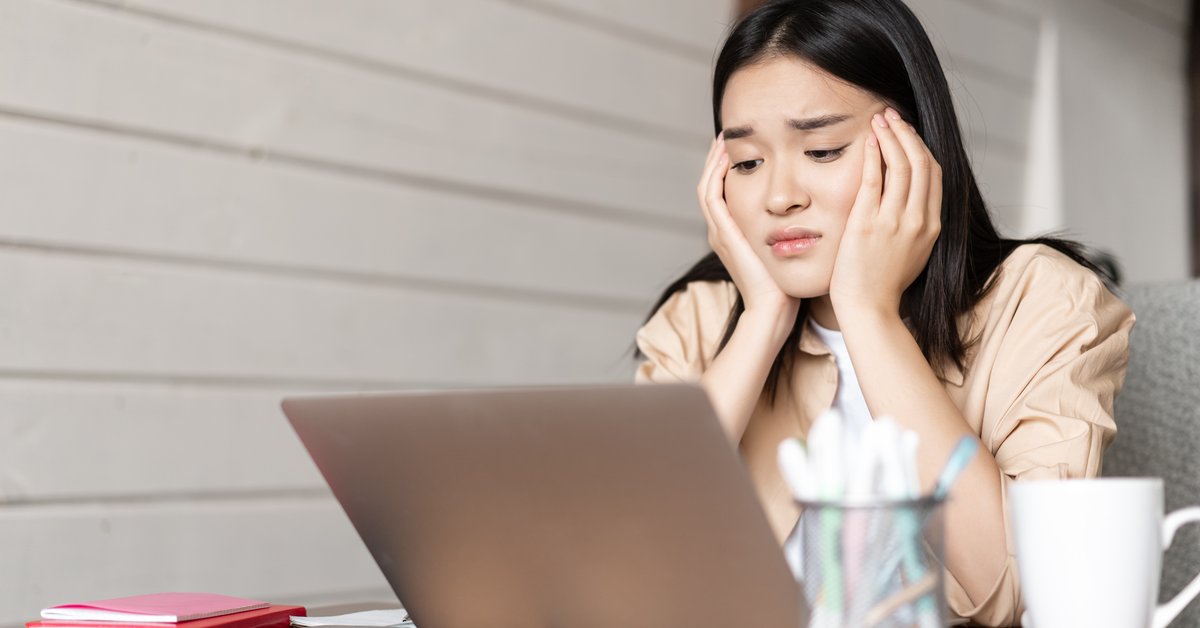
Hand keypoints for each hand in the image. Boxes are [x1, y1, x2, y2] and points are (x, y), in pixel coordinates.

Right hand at [698, 134, 799, 319]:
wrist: (773, 309)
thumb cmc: (784, 285)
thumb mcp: (783, 250)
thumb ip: (786, 231)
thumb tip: (806, 214)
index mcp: (732, 234)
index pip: (722, 193)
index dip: (726, 170)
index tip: (739, 148)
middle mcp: (720, 232)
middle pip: (710, 186)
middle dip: (716, 160)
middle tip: (725, 136)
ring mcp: (719, 233)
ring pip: (706, 187)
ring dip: (713, 162)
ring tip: (723, 140)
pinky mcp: (724, 234)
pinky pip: (712, 197)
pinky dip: (715, 175)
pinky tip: (727, 158)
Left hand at [829, 108, 941, 315]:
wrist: (869, 308)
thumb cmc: (885, 283)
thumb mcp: (914, 252)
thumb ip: (917, 226)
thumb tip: (914, 203)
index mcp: (933, 225)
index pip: (934, 174)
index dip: (921, 147)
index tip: (907, 132)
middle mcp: (919, 219)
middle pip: (921, 162)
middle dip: (907, 133)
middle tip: (892, 115)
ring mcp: (895, 220)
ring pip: (901, 165)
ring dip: (890, 136)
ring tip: (879, 119)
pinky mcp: (868, 223)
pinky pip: (875, 179)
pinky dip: (874, 155)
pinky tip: (869, 140)